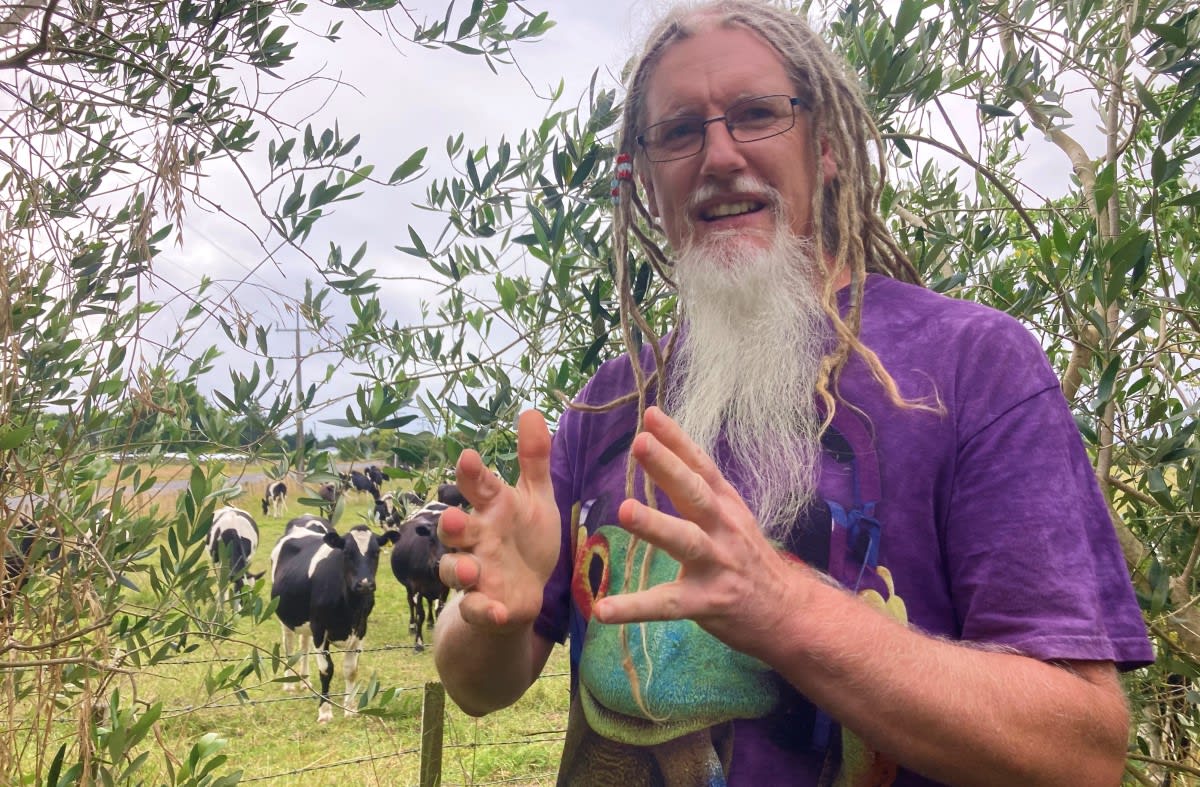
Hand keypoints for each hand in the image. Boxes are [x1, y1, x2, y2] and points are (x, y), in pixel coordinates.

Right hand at [437, 410, 560, 630]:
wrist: (524, 593)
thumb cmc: (525, 539)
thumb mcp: (536, 499)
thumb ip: (534, 460)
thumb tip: (531, 410)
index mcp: (492, 508)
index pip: (478, 487)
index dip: (471, 473)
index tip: (468, 457)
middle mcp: (476, 539)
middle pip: (455, 530)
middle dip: (452, 525)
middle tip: (452, 519)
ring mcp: (476, 574)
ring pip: (455, 570)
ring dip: (459, 570)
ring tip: (470, 572)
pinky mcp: (484, 606)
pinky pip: (476, 609)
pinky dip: (483, 611)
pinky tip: (496, 611)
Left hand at [592, 406, 801, 656]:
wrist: (788, 613)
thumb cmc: (749, 560)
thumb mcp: (734, 518)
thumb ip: (703, 492)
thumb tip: (667, 456)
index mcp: (726, 506)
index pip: (701, 466)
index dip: (677, 439)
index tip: (651, 414)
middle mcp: (723, 529)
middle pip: (695, 494)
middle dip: (668, 468)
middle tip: (640, 443)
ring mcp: (716, 565)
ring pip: (684, 541)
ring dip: (655, 525)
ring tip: (626, 511)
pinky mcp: (707, 601)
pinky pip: (666, 605)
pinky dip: (634, 608)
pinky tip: (603, 611)